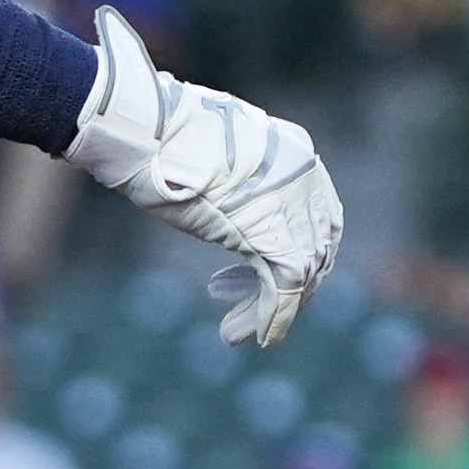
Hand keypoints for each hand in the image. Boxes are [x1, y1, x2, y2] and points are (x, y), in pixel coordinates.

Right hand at [66, 12, 339, 349]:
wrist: (148, 131)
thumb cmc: (160, 137)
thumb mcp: (215, 154)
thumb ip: (238, 179)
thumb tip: (226, 199)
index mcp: (295, 154)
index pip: (319, 217)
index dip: (300, 253)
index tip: (259, 274)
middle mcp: (305, 178)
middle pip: (317, 249)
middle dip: (287, 288)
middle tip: (249, 313)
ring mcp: (290, 206)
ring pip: (302, 274)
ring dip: (271, 310)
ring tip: (232, 333)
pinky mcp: (269, 235)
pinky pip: (283, 289)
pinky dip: (272, 318)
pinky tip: (256, 337)